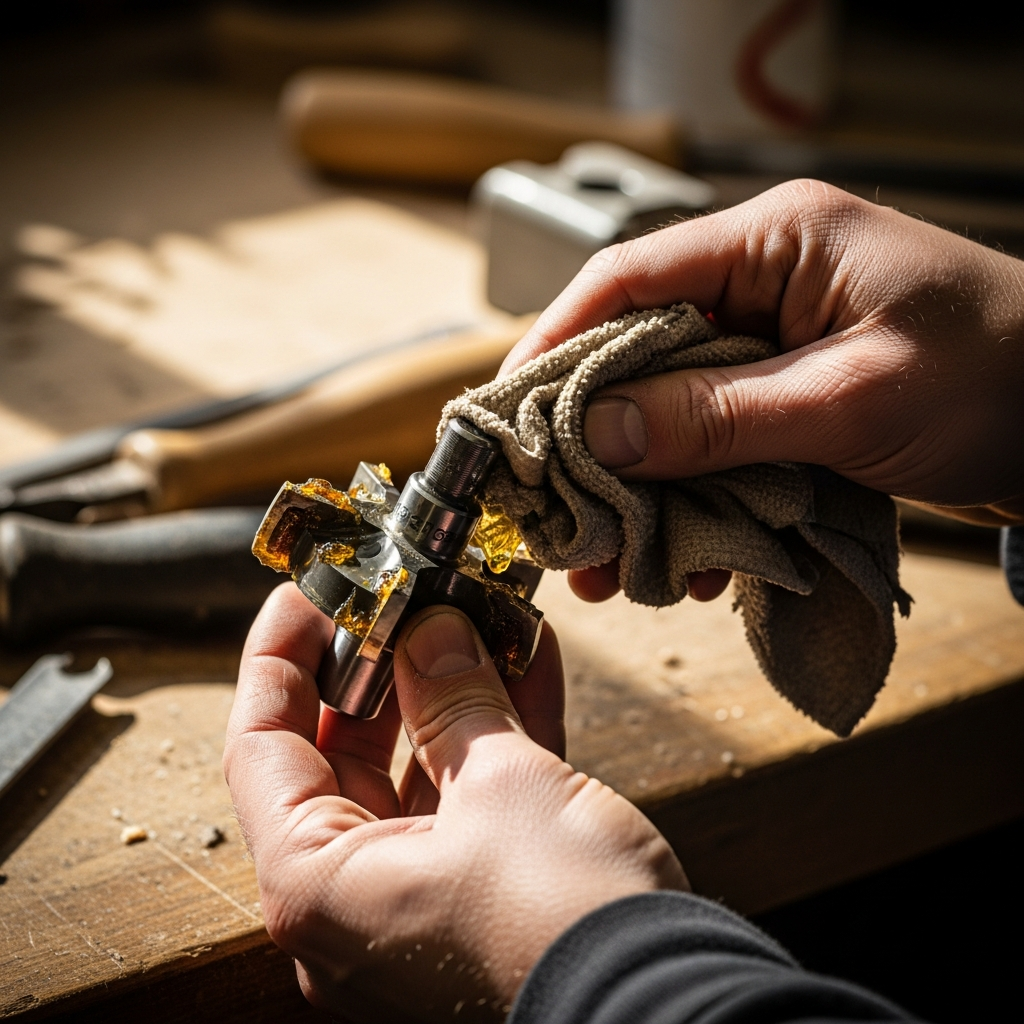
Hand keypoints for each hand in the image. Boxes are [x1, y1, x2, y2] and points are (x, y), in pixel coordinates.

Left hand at [224, 583, 686, 1021]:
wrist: (670, 1003)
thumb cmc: (564, 923)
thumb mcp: (502, 785)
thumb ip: (454, 698)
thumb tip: (430, 631)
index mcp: (321, 885)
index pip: (262, 749)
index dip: (279, 659)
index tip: (308, 594)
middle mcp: (357, 898)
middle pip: (342, 754)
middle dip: (381, 665)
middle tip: (407, 597)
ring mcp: (421, 895)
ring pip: (418, 767)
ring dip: (451, 686)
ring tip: (475, 611)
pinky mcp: (483, 889)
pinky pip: (472, 792)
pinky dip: (495, 726)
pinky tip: (526, 656)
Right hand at [502, 179, 1023, 601]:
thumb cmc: (996, 378)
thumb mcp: (848, 400)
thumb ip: (718, 415)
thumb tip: (598, 433)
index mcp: (773, 243)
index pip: (627, 278)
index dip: (555, 343)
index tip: (507, 414)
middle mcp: (759, 283)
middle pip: (635, 349)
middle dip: (589, 435)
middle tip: (550, 506)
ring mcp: (770, 341)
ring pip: (666, 406)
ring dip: (635, 482)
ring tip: (605, 558)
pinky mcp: (783, 395)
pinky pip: (710, 440)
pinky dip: (687, 498)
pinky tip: (677, 557)